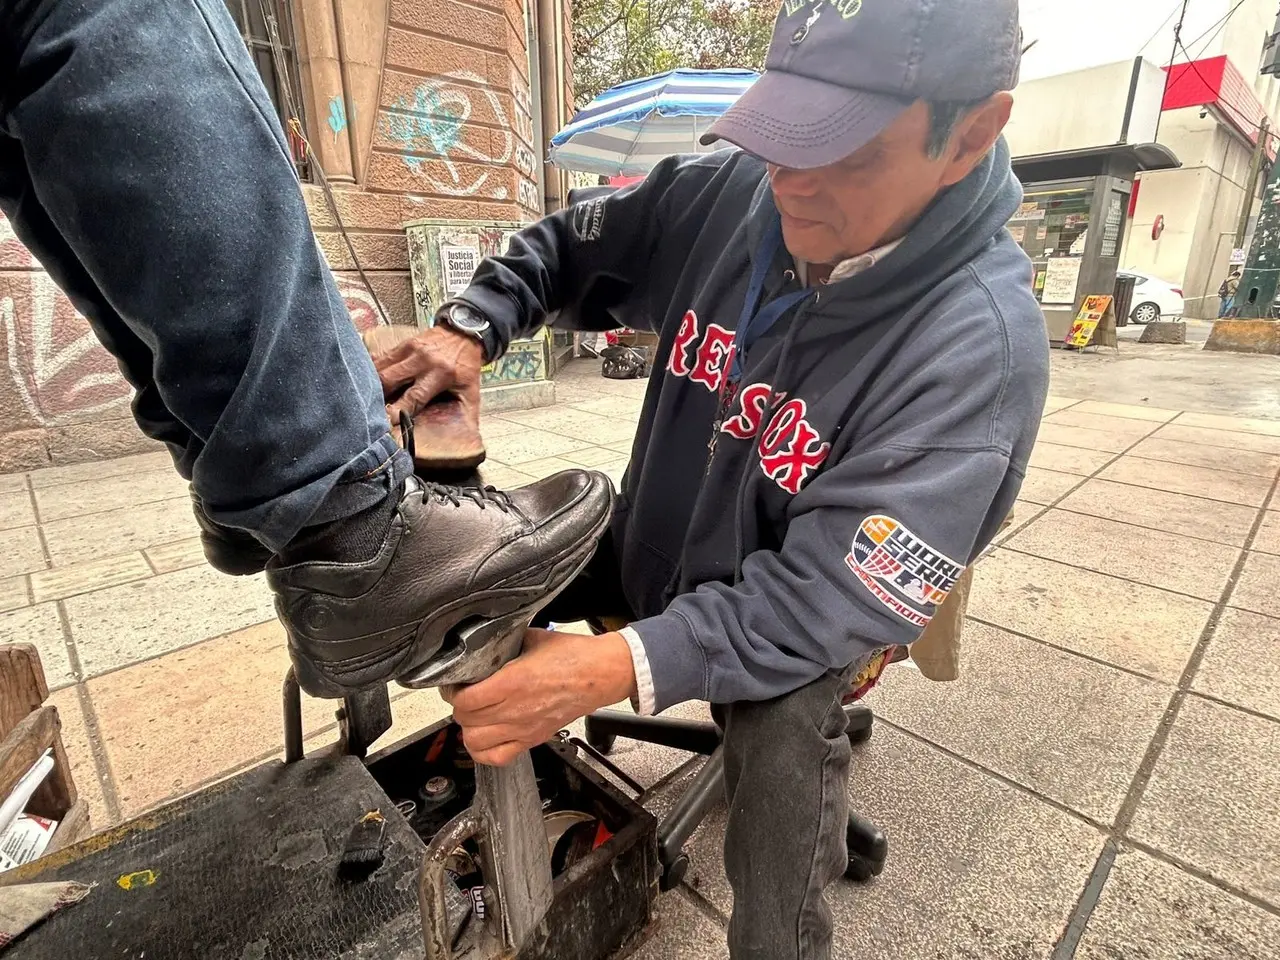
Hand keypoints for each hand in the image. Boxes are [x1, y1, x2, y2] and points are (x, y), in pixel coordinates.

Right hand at [372, 325, 484, 422]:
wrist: (465, 334)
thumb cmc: (467, 366)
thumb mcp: (471, 392)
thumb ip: (466, 417)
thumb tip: (468, 445)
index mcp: (442, 374)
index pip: (414, 396)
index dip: (397, 411)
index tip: (385, 424)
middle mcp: (423, 361)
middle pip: (389, 380)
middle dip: (376, 398)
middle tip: (368, 414)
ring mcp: (410, 350)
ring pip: (380, 368)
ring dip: (370, 385)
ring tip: (362, 401)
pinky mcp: (402, 345)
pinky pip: (380, 358)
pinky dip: (370, 372)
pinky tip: (363, 383)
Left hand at [444, 629, 637, 765]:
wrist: (600, 674)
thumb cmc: (573, 656)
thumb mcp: (532, 637)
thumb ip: (504, 643)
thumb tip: (485, 643)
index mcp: (512, 682)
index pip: (464, 700)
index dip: (452, 692)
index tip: (456, 684)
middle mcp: (514, 710)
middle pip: (465, 720)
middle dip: (459, 707)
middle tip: (463, 696)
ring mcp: (523, 729)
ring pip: (475, 742)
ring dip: (468, 729)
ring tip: (473, 715)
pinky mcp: (533, 739)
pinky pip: (497, 758)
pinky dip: (484, 751)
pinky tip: (485, 737)